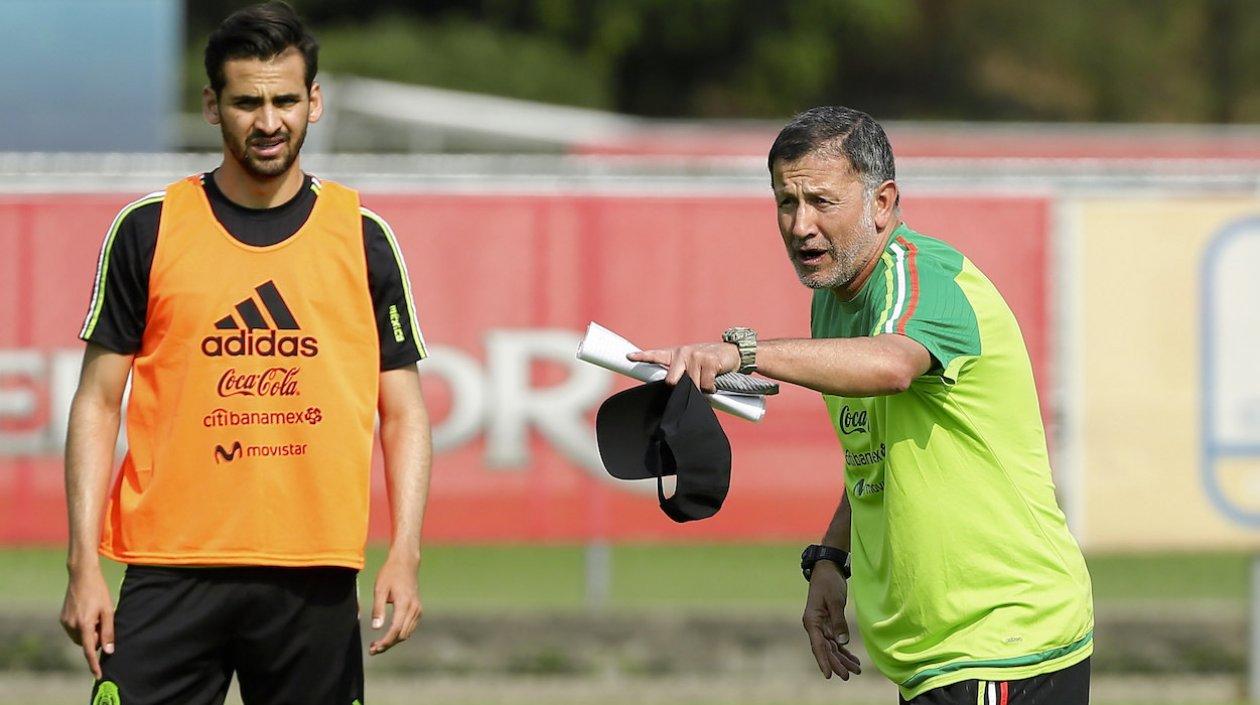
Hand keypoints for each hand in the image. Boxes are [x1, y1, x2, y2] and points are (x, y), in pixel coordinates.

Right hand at [60, 565, 114, 677]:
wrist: (82, 576)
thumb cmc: (99, 592)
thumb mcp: (108, 611)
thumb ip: (108, 632)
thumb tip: (108, 651)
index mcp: (84, 624)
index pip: (89, 650)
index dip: (94, 664)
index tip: (98, 675)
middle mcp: (71, 625)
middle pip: (86, 643)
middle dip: (96, 638)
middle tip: (102, 621)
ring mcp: (65, 622)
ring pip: (80, 637)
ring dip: (89, 633)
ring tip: (95, 614)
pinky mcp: (62, 618)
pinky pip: (74, 630)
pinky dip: (82, 627)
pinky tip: (88, 612)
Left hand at [368, 553, 421, 654]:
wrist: (405, 563)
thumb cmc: (390, 574)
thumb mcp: (380, 589)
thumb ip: (378, 609)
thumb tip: (376, 628)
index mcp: (404, 603)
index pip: (396, 629)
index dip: (385, 642)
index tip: (374, 648)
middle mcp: (414, 608)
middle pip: (402, 635)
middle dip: (387, 644)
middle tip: (372, 649)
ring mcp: (418, 610)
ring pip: (406, 634)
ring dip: (393, 641)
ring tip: (377, 645)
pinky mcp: (418, 610)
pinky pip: (410, 628)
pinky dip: (399, 635)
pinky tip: (388, 635)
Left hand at [628, 342, 740, 392]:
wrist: (733, 352)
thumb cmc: (709, 362)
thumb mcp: (692, 363)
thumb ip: (681, 373)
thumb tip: (673, 391)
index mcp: (676, 354)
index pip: (656, 355)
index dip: (642, 357)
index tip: (629, 357)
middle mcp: (683, 352)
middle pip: (671, 381)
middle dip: (680, 389)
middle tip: (691, 387)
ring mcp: (696, 356)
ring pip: (692, 386)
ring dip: (701, 389)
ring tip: (708, 380)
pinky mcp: (709, 361)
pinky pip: (706, 385)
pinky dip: (711, 388)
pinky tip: (715, 379)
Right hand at [802, 560, 861, 680]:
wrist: (827, 569)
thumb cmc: (829, 582)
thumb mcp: (835, 600)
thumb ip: (838, 622)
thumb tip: (842, 642)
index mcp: (812, 621)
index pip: (818, 646)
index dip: (824, 661)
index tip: (829, 675)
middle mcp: (814, 626)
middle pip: (825, 650)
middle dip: (836, 664)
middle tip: (848, 676)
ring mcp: (821, 626)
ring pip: (831, 648)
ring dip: (842, 659)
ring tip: (856, 670)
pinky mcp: (829, 624)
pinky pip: (836, 642)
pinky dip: (844, 651)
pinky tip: (853, 659)